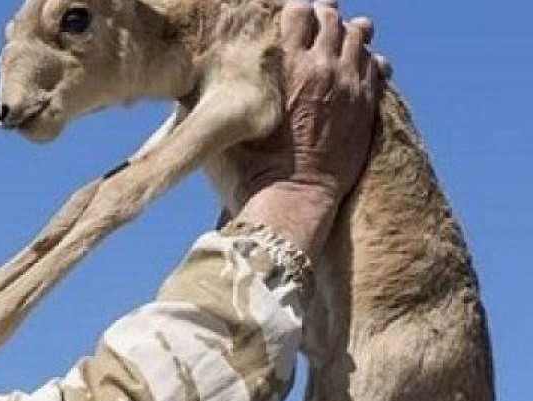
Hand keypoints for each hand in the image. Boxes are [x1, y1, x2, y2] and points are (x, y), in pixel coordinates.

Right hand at [232, 0, 387, 254]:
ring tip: (338, 42)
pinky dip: (369, 62)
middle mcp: (324, 69)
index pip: (298, 12)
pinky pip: (379, 67)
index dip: (294, 10)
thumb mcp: (226, 124)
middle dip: (322, 17)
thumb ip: (223, 92)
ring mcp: (351, 87)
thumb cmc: (252, 167)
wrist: (292, 200)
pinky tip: (358, 68)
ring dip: (348, 35)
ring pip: (361, 36)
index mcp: (289, 66)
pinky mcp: (367, 108)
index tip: (288, 16)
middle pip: (331, 18)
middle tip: (313, 25)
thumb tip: (203, 78)